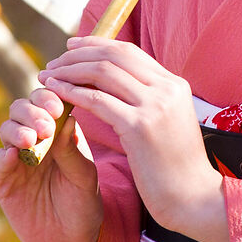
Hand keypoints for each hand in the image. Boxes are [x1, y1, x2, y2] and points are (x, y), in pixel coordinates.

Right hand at [0, 85, 101, 241]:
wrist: (73, 239)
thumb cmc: (84, 202)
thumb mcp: (85, 176)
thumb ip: (72, 150)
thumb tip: (66, 118)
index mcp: (59, 130)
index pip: (47, 101)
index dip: (49, 98)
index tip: (58, 107)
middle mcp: (35, 138)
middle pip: (22, 108)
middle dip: (32, 112)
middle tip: (45, 126)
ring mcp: (18, 158)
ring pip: (7, 129)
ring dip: (17, 129)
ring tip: (31, 139)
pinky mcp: (4, 180)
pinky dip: (4, 155)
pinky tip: (14, 156)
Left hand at [39, 37, 227, 241]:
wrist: (193, 197)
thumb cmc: (176, 167)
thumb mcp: (169, 123)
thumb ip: (149, 101)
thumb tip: (117, 86)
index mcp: (174, 84)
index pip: (128, 51)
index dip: (96, 45)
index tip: (72, 48)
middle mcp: (167, 88)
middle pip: (114, 55)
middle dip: (78, 54)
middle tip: (53, 62)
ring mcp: (155, 106)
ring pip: (102, 72)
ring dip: (69, 71)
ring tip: (48, 77)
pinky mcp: (139, 127)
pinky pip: (97, 100)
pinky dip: (72, 92)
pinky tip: (56, 93)